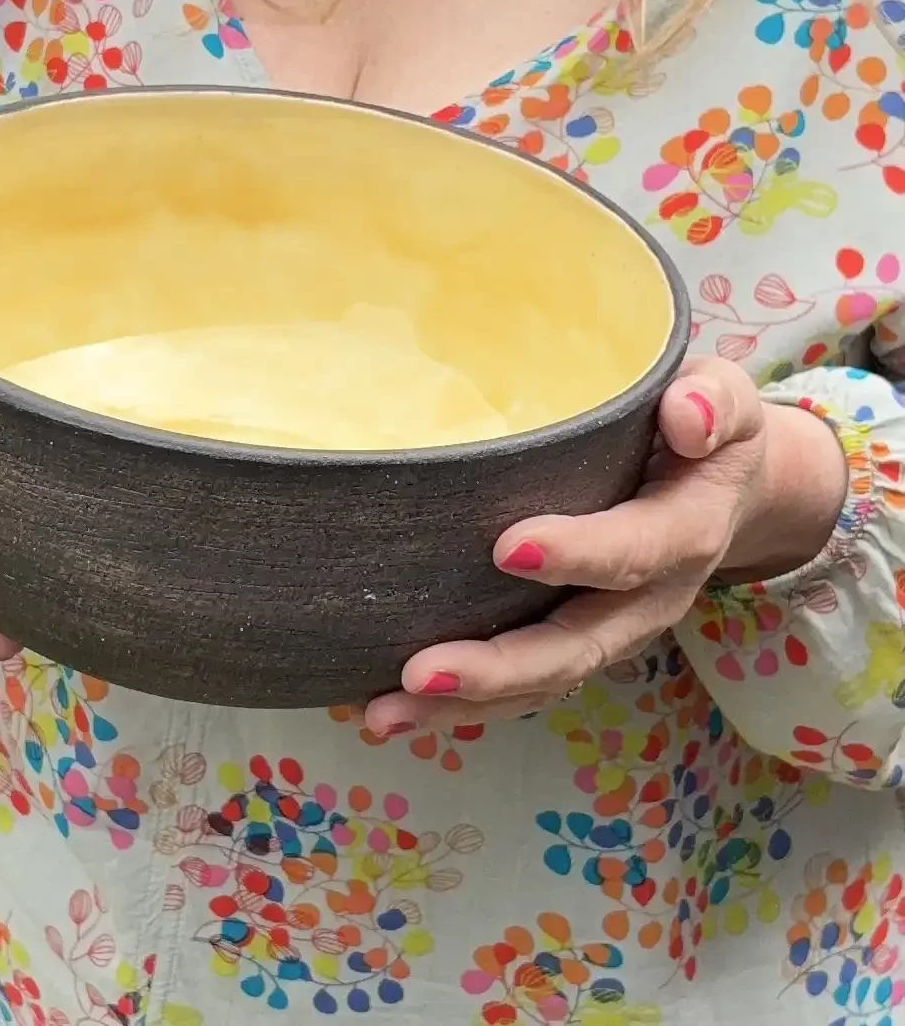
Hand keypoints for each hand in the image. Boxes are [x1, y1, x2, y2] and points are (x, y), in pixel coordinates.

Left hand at [363, 357, 848, 736]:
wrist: (718, 488)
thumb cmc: (700, 428)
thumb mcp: (725, 399)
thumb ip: (713, 402)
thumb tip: (686, 416)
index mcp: (686, 532)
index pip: (638, 549)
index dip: (580, 553)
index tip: (506, 548)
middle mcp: (650, 598)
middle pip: (578, 646)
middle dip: (500, 667)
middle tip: (422, 672)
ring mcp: (611, 630)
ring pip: (542, 682)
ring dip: (466, 703)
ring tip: (387, 713)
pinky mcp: (574, 642)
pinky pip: (522, 686)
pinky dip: (459, 705)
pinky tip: (391, 709)